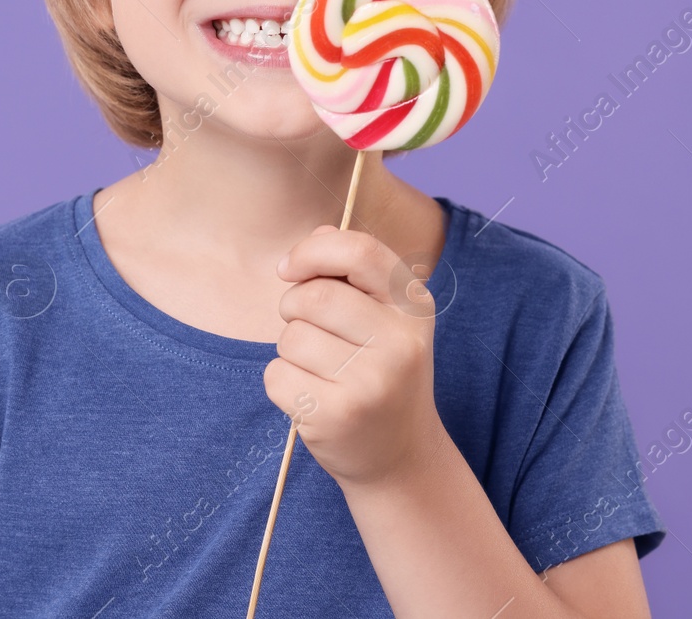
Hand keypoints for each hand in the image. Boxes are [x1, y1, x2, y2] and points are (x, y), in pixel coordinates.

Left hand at [263, 225, 448, 488]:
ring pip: (291, 337)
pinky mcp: (336, 416)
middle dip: (294, 306)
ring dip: (290, 350)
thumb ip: (352, 271)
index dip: (313, 251)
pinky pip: (277, 374)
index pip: (360, 252)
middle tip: (308, 330)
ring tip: (321, 371)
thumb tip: (317, 235)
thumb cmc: (381, 372)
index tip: (289, 268)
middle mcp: (401, 344)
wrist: (400, 456)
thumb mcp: (384, 318)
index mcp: (414, 308)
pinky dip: (282, 382)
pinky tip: (313, 398)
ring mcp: (371, 383)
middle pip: (314, 295)